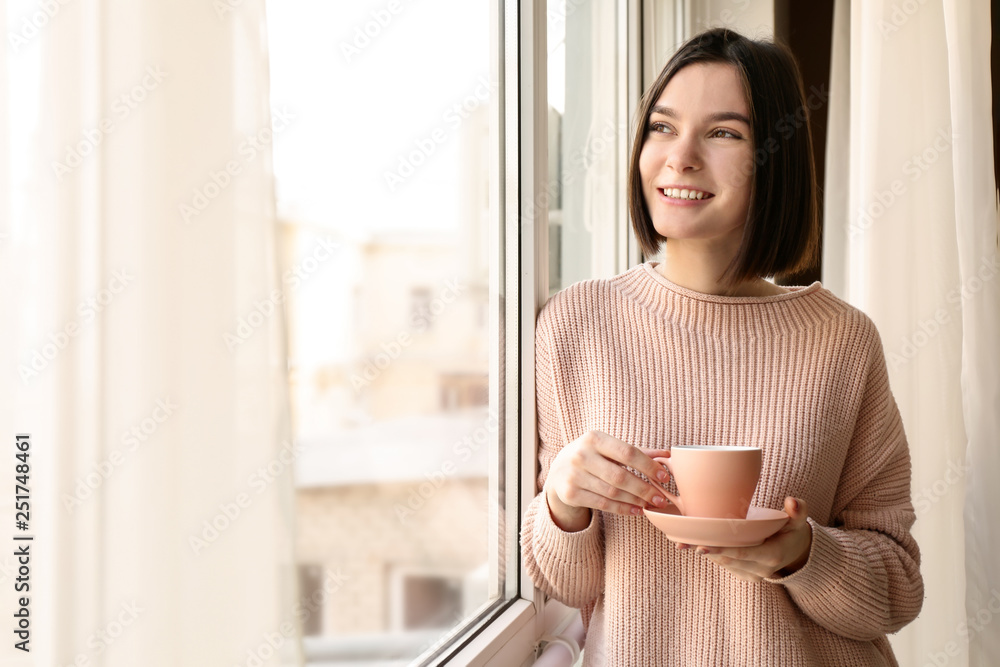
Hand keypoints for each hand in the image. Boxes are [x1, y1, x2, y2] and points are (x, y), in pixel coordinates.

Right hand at [544, 430, 670, 531]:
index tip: (664, 478)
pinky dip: (623, 509)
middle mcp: (581, 455)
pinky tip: (636, 510)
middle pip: (620, 476)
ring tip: (650, 505)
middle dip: (644, 489)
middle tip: (661, 498)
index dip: (648, 466)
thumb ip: (637, 452)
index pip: (627, 453)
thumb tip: (667, 456)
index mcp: (594, 438)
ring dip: (635, 501)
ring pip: (612, 493)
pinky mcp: (570, 494)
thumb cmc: (592, 456)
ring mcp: (574, 476)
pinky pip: (603, 504)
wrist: (558, 470)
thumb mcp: (609, 448)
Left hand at [677, 497, 812, 582]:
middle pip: (728, 559)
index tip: (702, 546)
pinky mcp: (744, 574)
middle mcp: (760, 569)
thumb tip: (792, 502)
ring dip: (704, 553)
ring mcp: (751, 574)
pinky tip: (695, 544)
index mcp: (772, 555)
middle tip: (682, 542)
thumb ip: (798, 510)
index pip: (743, 553)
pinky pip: (724, 564)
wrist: (796, 552)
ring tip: (682, 542)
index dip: (722, 550)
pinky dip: (711, 554)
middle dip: (705, 551)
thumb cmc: (792, 531)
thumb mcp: (798, 521)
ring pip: (723, 563)